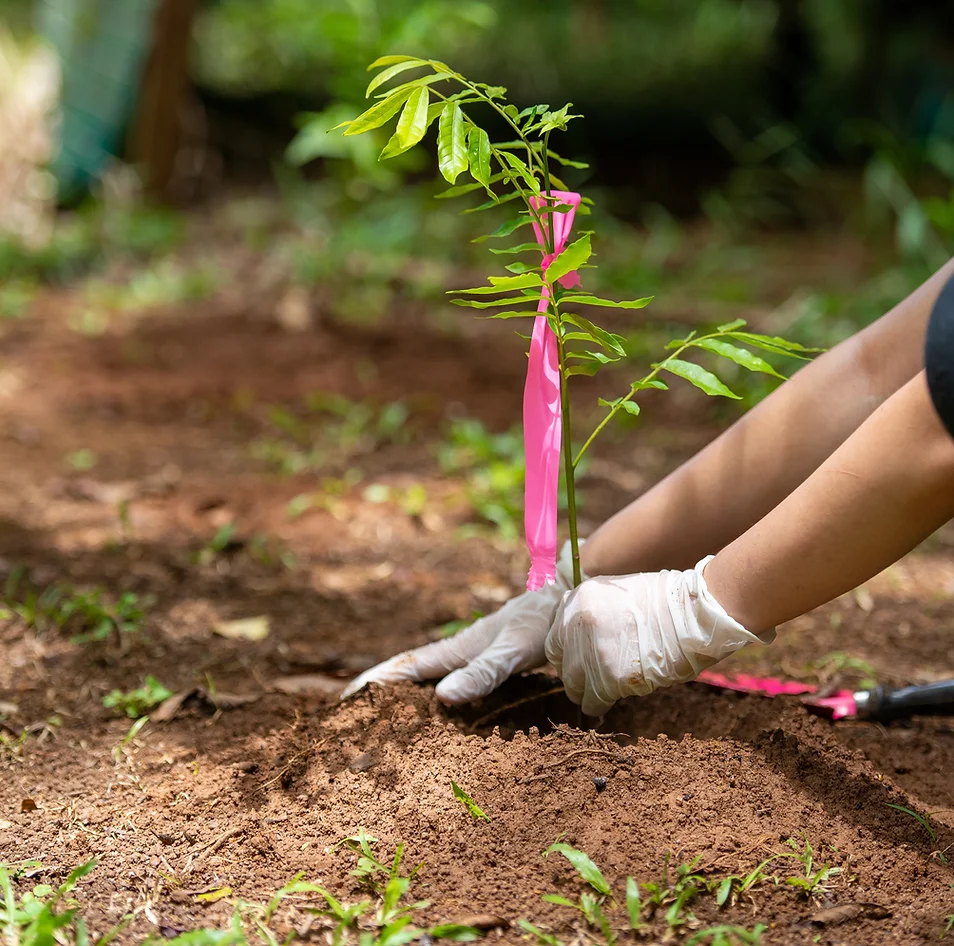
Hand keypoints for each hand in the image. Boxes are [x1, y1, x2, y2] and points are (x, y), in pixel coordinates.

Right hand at [341, 542, 580, 704]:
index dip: (379, 681)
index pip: (409, 667)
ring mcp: (476, 651)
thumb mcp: (511, 652)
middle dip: (383, 687)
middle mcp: (462, 650)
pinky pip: (455, 675)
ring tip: (388, 712)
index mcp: (458, 649)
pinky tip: (442, 702)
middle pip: (414, 670)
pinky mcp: (493, 655)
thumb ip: (481, 673)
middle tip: (355, 711)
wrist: (569, 596)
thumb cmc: (541, 623)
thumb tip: (442, 697)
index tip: (348, 698)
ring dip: (408, 690)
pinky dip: (438, 689)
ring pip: (433, 673)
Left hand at [544, 556, 774, 716]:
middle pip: (560, 662)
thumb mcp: (616, 592)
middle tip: (591, 679)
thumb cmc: (665, 602)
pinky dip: (599, 706)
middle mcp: (576, 623)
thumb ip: (593, 611)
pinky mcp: (608, 677)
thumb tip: (581, 637)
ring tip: (601, 694)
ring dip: (586, 692)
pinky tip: (608, 704)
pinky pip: (593, 702)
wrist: (693, 613)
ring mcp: (590, 651)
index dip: (567, 652)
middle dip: (574, 673)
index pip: (555, 637)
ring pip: (573, 686)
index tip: (579, 661)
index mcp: (577, 599)